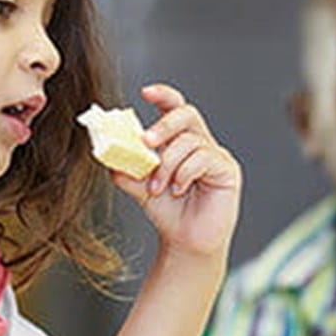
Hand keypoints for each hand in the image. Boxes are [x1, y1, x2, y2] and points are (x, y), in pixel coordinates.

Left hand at [111, 83, 241, 257]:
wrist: (184, 242)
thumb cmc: (167, 212)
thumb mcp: (140, 186)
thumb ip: (127, 167)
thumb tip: (109, 153)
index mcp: (180, 141)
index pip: (175, 108)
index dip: (163, 96)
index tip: (145, 93)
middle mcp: (200, 143)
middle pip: (187, 114)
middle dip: (163, 125)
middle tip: (145, 141)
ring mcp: (216, 155)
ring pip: (190, 141)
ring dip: (168, 163)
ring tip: (158, 186)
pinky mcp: (227, 170)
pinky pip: (203, 158)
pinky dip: (184, 173)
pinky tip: (178, 190)